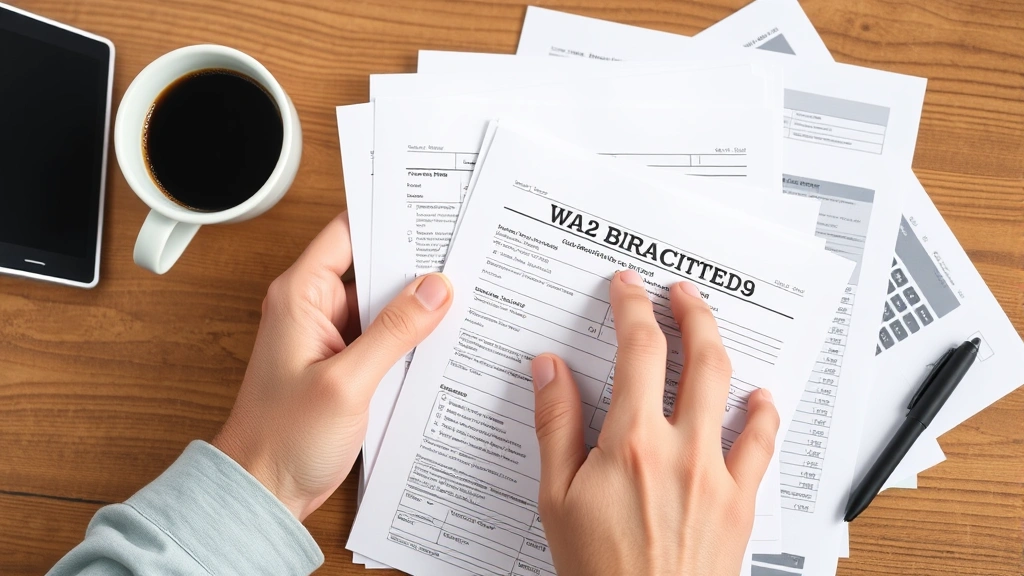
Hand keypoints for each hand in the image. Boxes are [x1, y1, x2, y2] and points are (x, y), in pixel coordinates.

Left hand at [213, 212, 452, 519]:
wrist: (265, 490)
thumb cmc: (282, 439)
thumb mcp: (346, 381)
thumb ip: (393, 332)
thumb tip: (435, 289)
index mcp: (301, 296)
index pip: (348, 233)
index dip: (388, 217)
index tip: (432, 210)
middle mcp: (315, 309)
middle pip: (373, 267)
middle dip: (416, 264)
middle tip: (463, 257)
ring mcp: (332, 337)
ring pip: (384, 304)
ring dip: (417, 305)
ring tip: (463, 296)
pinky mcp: (347, 365)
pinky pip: (385, 337)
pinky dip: (411, 337)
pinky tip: (443, 338)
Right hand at [531, 270, 779, 575]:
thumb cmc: (598, 569)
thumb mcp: (557, 498)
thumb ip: (556, 425)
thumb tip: (548, 370)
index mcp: (631, 443)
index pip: (639, 350)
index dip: (632, 308)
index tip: (627, 288)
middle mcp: (682, 449)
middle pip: (697, 356)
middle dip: (689, 312)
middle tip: (678, 292)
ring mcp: (718, 473)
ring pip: (730, 388)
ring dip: (720, 346)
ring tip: (709, 326)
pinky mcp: (740, 501)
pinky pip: (762, 445)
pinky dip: (764, 413)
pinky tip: (759, 398)